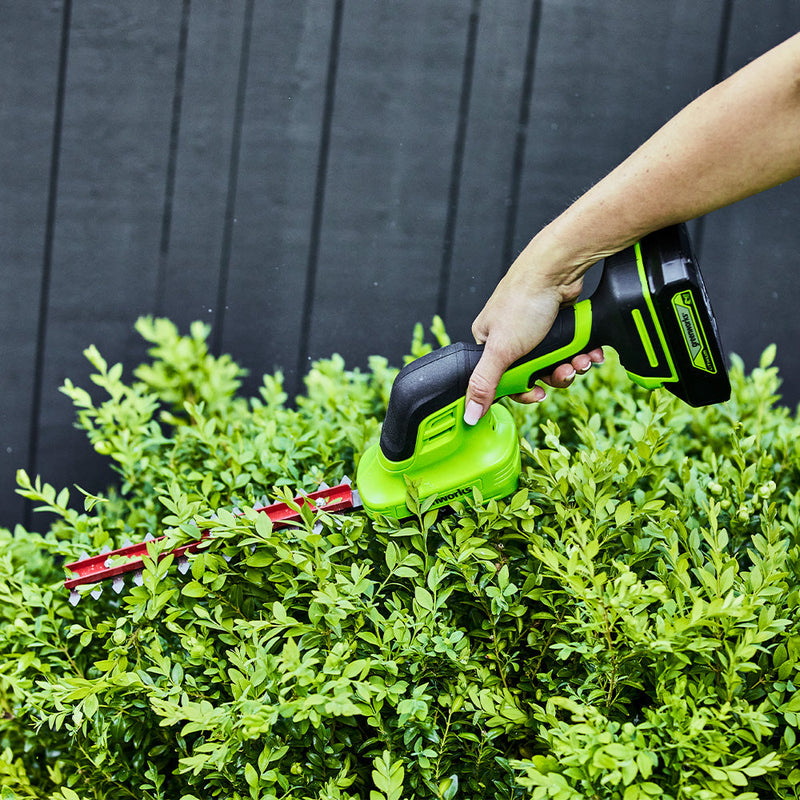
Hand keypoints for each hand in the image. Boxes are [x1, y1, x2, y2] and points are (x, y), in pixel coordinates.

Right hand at [463, 248, 602, 424]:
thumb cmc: (522, 300)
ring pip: (555, 365)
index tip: (537, 392)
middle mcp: (511, 338)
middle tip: (563, 372)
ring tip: (579, 360)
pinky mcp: (558, 326)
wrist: (556, 269)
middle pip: (533, 375)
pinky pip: (570, 350)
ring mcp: (536, 332)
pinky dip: (581, 353)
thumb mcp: (500, 350)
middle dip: (553, 377)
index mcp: (488, 343)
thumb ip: (484, 384)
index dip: (523, 390)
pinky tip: (587, 352)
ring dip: (571, 366)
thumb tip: (469, 413)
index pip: (502, 380)